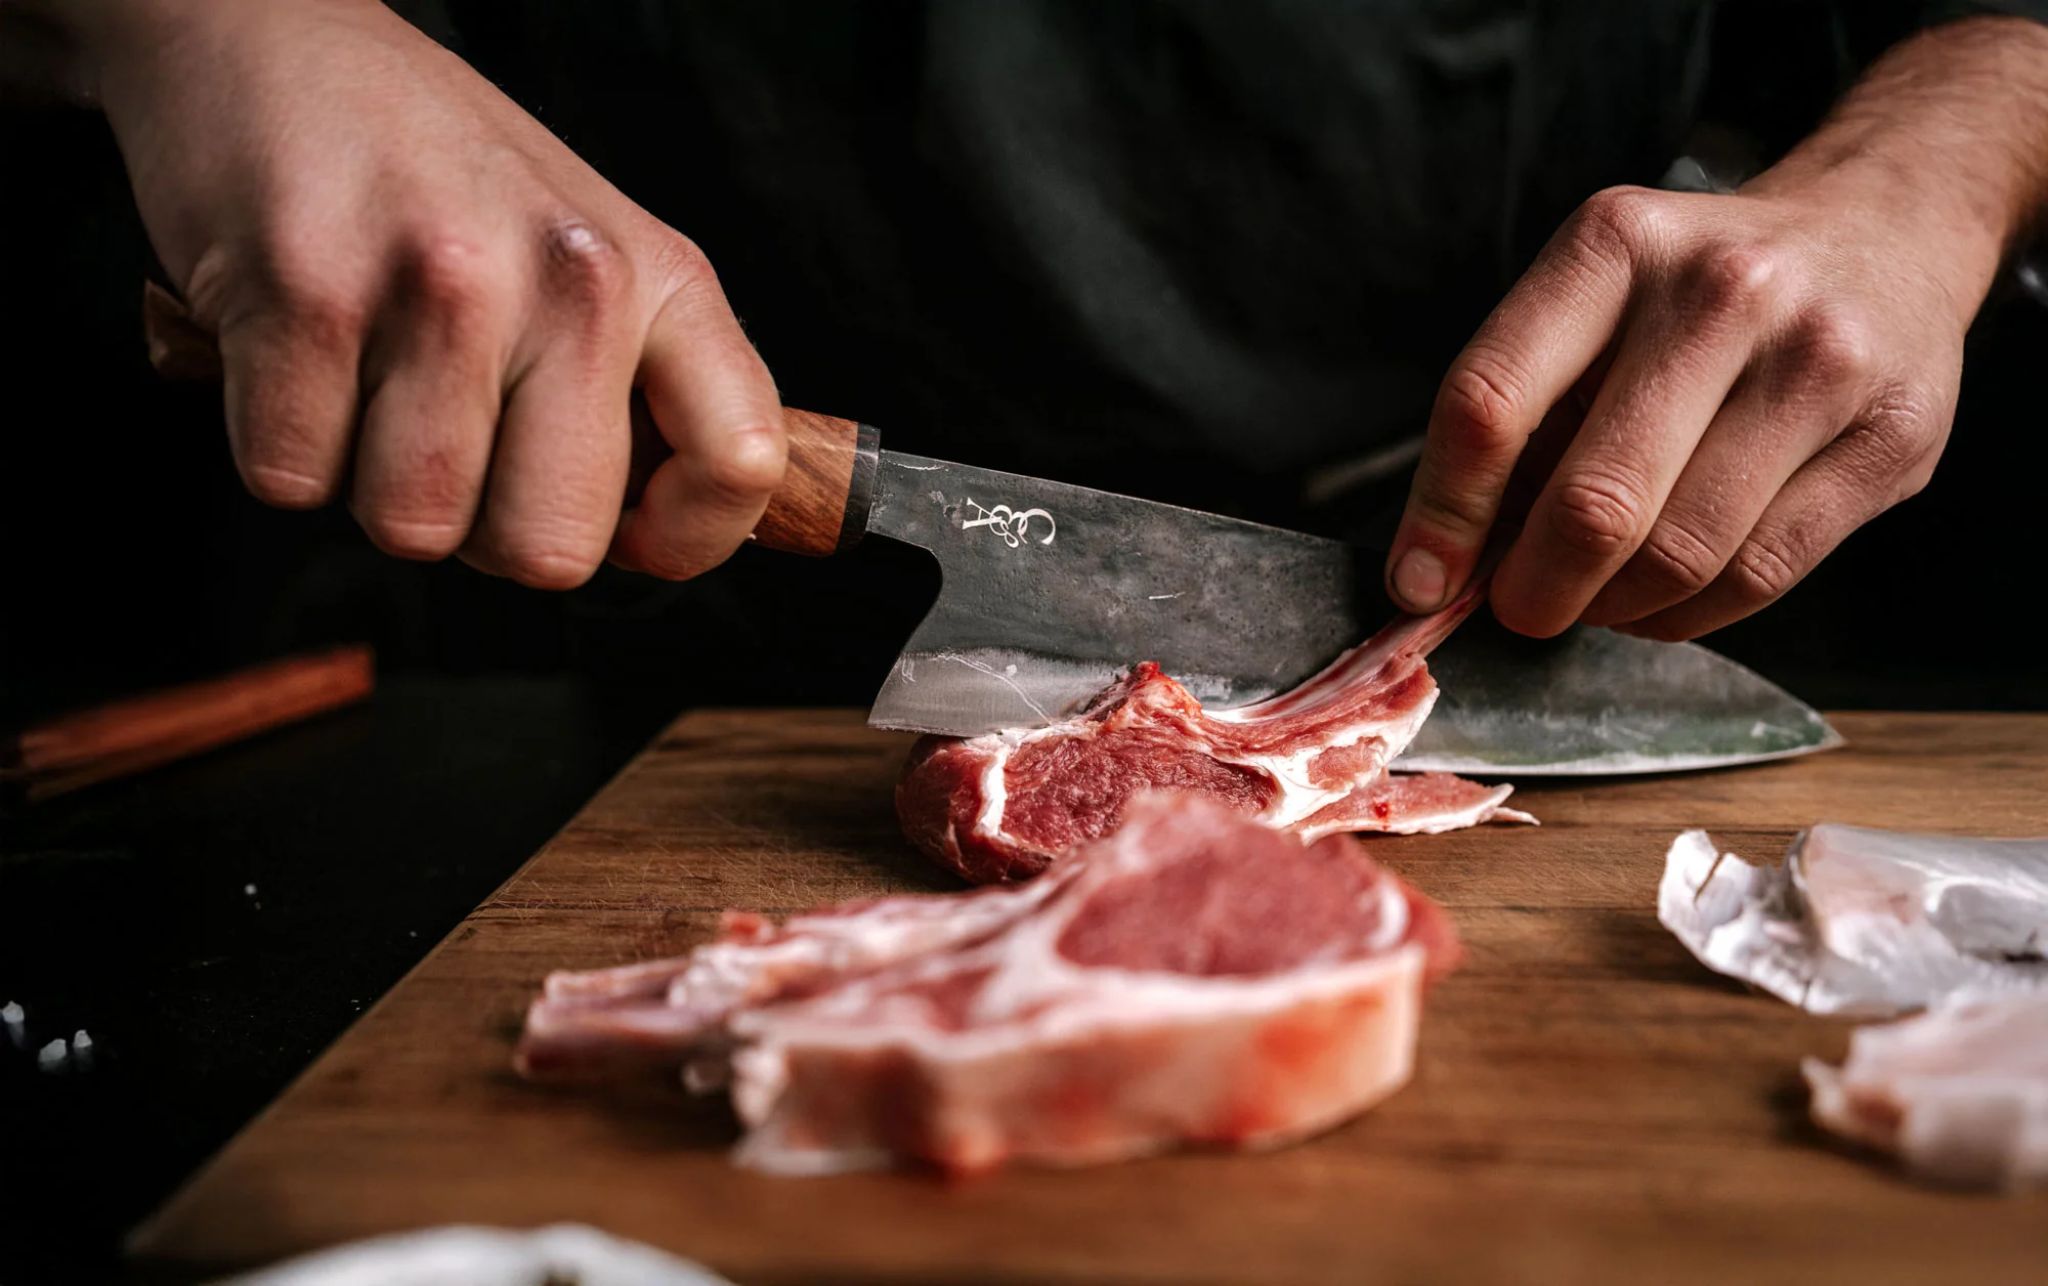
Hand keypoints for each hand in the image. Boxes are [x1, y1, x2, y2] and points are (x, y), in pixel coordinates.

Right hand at [88, 0, 783, 586]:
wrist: (270, 39)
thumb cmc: (437, 172)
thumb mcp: (589, 252)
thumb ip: (641, 387)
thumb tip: (660, 536)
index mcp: (660, 276)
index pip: (740, 463)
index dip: (685, 538)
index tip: (631, 532)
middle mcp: (571, 277)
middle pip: (551, 550)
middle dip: (486, 533)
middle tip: (456, 441)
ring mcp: (442, 284)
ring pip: (413, 527)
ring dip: (372, 485)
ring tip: (371, 377)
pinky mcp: (306, 294)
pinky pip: (293, 476)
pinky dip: (282, 443)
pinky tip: (300, 353)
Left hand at [1385, 179, 1976, 640]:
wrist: (1885, 232)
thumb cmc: (1699, 294)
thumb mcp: (1594, 306)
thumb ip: (1520, 420)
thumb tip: (1443, 565)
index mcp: (1615, 245)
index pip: (1491, 401)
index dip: (1442, 514)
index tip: (1418, 583)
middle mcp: (1723, 291)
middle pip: (1595, 502)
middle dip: (1534, 588)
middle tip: (1518, 611)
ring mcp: (1820, 361)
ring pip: (1681, 555)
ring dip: (1612, 609)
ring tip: (1593, 600)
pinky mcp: (1893, 436)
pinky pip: (1760, 575)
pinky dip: (1687, 615)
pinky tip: (1663, 600)